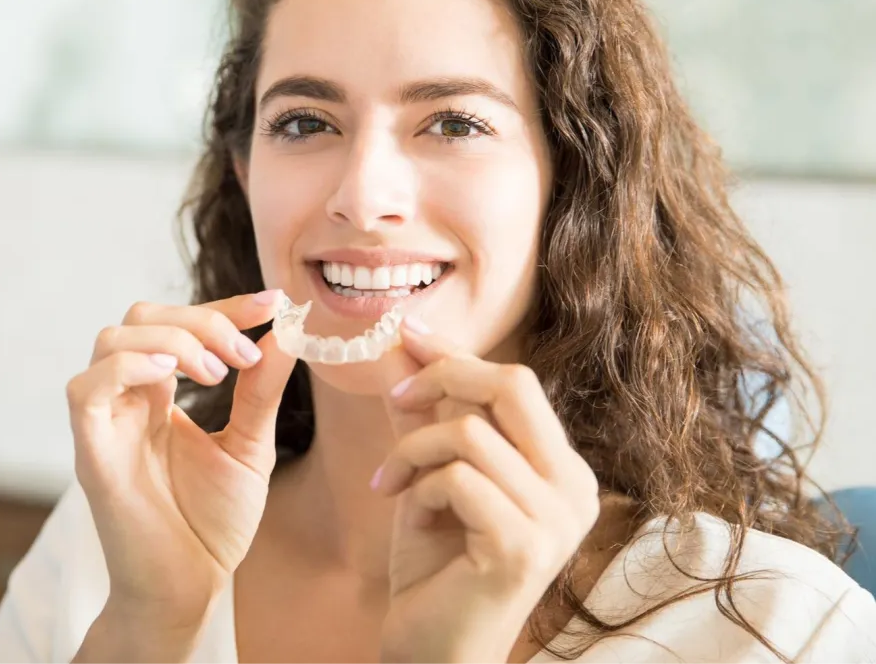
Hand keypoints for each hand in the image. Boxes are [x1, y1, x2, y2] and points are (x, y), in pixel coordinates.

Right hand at [66, 290, 296, 629]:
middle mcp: (130, 399)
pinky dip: (130, 366)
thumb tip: (285, 333)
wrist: (193, 585)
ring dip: (174, 340)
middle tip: (243, 354)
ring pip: (113, 338)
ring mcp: (108, 422)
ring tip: (217, 373)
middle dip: (202, 319)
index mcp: (163, 394)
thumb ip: (261, 390)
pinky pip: (87, 387)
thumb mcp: (251, 444)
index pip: (181, 323)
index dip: (225, 305)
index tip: (273, 303)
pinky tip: (174, 378)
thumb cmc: (214, 520)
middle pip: (143, 317)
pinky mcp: (92, 452)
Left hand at [374, 320, 599, 663]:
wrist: (434, 649)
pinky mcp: (524, 546)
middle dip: (445, 375)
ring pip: (472, 431)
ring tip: (391, 481)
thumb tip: (402, 346)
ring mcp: (557, 519)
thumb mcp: (432, 472)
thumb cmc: (438, 562)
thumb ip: (427, 413)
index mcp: (562, 467)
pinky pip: (458, 477)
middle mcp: (575, 488)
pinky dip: (420, 486)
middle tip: (398, 396)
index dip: (458, 353)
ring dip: (414, 448)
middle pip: (513, 384)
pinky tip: (409, 515)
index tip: (409, 333)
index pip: (516, 383)